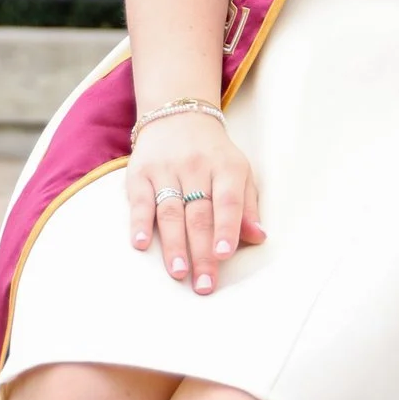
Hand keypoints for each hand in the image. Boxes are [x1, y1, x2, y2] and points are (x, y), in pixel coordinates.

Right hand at [127, 113, 264, 296]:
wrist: (178, 115)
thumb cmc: (214, 154)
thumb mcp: (239, 172)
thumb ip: (247, 206)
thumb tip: (259, 236)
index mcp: (226, 167)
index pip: (228, 200)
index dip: (227, 227)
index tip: (225, 254)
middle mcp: (195, 166)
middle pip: (199, 215)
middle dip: (202, 253)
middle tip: (204, 284)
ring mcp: (166, 169)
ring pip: (171, 212)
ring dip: (173, 245)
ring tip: (179, 273)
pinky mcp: (140, 173)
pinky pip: (140, 201)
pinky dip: (139, 222)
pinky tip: (141, 243)